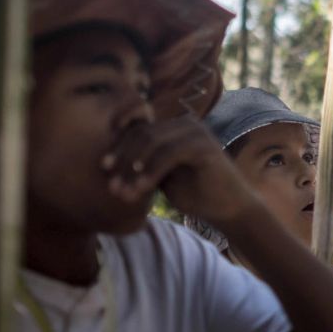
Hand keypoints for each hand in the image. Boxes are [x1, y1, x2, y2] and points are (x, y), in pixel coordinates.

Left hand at [102, 116, 258, 224]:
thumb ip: (144, 165)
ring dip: (134, 168)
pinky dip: (151, 171)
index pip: (139, 127)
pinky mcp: (204, 145)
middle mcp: (184, 123)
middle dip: (123, 159)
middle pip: (143, 133)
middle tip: (111, 184)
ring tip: (121, 192)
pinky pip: (169, 154)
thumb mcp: (163, 177)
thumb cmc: (195, 193)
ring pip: (153, 141)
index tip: (104, 166)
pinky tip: (140, 188)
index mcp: (174, 128)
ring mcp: (196, 131)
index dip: (119, 144)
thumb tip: (108, 164)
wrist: (228, 208)